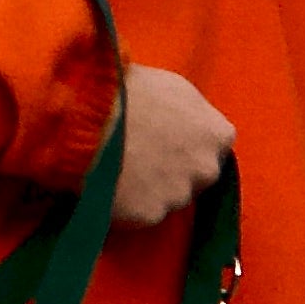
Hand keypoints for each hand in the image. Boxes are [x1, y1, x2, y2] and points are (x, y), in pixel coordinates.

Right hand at [109, 65, 234, 229]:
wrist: (86, 116)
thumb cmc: (129, 91)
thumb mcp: (173, 87)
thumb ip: (193, 113)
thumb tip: (189, 125)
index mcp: (218, 134)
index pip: (216, 146)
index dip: (189, 142)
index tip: (168, 138)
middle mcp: (207, 169)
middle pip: (197, 177)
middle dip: (175, 169)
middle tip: (143, 155)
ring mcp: (179, 195)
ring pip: (169, 198)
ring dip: (151, 189)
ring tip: (121, 165)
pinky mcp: (149, 216)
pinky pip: (141, 214)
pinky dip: (128, 204)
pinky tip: (109, 183)